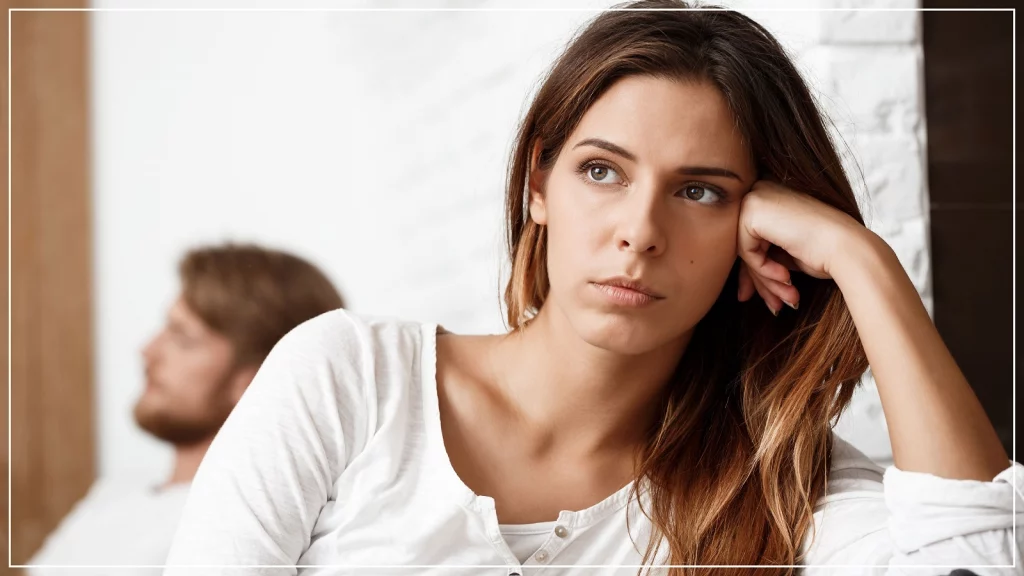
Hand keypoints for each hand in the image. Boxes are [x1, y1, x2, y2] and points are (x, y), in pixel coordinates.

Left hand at [735, 179, 866, 313]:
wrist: (847, 247)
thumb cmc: (825, 252)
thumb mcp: (786, 258)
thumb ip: (762, 263)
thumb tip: (741, 291)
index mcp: (771, 197)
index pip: (752, 241)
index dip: (758, 274)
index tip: (770, 299)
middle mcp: (761, 191)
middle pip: (747, 246)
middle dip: (761, 281)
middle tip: (775, 307)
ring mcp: (755, 197)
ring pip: (745, 251)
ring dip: (766, 281)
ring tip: (785, 299)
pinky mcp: (752, 209)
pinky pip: (746, 250)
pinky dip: (764, 270)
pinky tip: (786, 277)